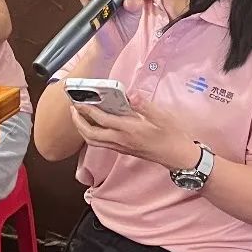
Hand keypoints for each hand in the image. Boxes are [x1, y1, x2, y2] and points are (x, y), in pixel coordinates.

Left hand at [69, 97, 198, 170]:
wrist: (178, 157)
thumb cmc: (172, 136)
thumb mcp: (162, 117)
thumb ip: (144, 105)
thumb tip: (131, 94)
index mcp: (129, 131)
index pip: (102, 120)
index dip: (88, 110)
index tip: (78, 100)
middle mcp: (121, 141)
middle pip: (91, 134)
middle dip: (78, 122)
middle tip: (72, 108)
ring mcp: (121, 147)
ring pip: (93, 141)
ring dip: (82, 129)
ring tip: (78, 116)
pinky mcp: (123, 150)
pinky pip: (101, 143)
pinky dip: (91, 134)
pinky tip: (93, 125)